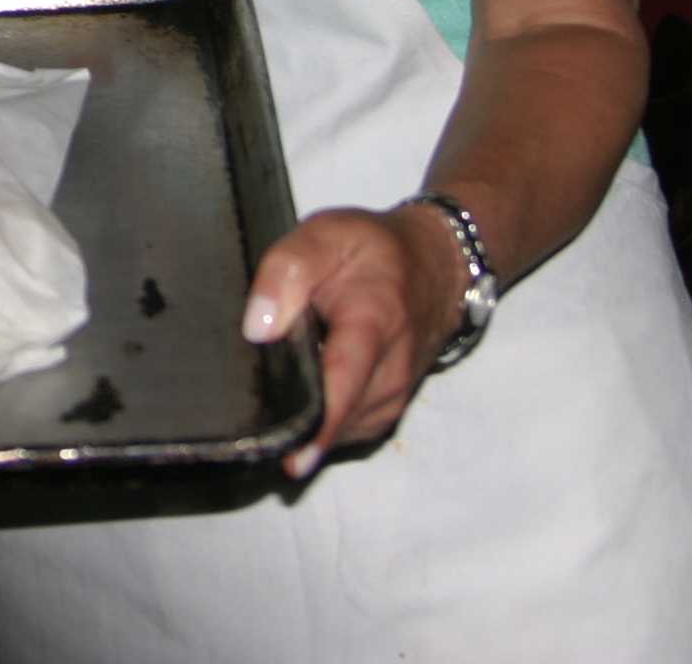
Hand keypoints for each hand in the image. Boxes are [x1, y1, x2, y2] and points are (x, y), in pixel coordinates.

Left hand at [239, 201, 468, 478]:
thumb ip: (286, 272)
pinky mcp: (386, 410)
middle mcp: (392, 369)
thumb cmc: (374, 251)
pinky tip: (302, 393)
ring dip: (307, 418)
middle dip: (294, 416)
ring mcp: (393, 396)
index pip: (344, 383)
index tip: (293, 454)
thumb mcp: (325, 235)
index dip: (318, 422)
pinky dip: (321, 422)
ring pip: (339, 430)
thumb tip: (258, 327)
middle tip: (257, 399)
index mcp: (373, 322)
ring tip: (281, 382)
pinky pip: (346, 431)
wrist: (434, 265)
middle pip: (337, 415)